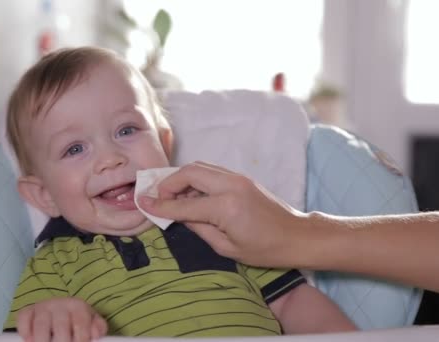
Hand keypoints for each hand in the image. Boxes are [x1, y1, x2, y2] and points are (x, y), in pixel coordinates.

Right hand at [17, 297, 107, 341]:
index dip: (81, 338)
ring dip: (43, 340)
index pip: (80, 323)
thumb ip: (98, 328)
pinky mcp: (27, 311)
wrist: (60, 309)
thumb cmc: (77, 320)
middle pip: (60, 326)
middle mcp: (59, 304)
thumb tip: (95, 335)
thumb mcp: (92, 321)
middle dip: (63, 341)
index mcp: (78, 306)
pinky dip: (26, 333)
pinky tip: (31, 341)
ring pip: (41, 325)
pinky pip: (23, 320)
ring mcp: (42, 307)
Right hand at [138, 161, 314, 267]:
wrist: (297, 235)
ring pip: (200, 167)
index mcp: (226, 207)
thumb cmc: (265, 249)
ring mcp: (237, 178)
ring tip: (173, 197)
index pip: (184, 204)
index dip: (160, 205)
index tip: (142, 203)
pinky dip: (196, 179)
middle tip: (157, 198)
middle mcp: (230, 186)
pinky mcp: (241, 178)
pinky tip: (192, 195)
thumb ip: (199, 228)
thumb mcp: (227, 247)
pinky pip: (211, 172)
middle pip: (189, 172)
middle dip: (168, 182)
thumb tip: (178, 216)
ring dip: (182, 178)